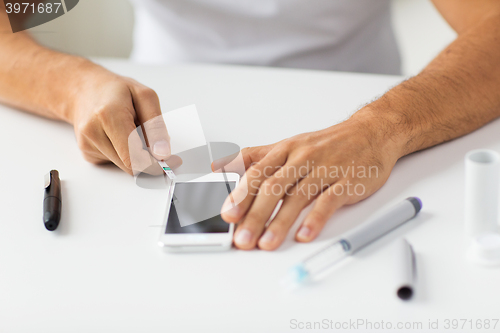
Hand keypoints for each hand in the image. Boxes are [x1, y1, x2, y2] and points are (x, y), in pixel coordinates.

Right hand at [69, 64, 169, 173]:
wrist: (83, 89)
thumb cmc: (115, 90)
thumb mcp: (145, 96)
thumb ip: (155, 125)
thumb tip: (162, 152)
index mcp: (109, 115)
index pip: (134, 157)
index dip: (155, 165)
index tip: (172, 162)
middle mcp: (93, 132)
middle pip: (131, 165)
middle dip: (149, 159)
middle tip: (159, 146)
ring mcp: (87, 145)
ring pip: (125, 166)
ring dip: (137, 155)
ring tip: (132, 131)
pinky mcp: (87, 153)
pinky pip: (116, 162)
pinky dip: (125, 153)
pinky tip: (120, 136)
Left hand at [220, 113, 400, 249]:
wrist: (370, 132)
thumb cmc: (325, 144)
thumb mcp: (287, 145)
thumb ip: (254, 158)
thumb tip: (219, 166)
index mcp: (284, 150)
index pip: (256, 171)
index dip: (240, 193)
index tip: (227, 214)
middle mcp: (302, 158)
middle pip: (273, 187)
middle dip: (255, 214)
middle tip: (242, 237)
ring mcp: (325, 170)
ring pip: (298, 196)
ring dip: (280, 222)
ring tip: (266, 242)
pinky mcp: (347, 182)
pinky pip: (328, 201)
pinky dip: (315, 218)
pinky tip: (304, 234)